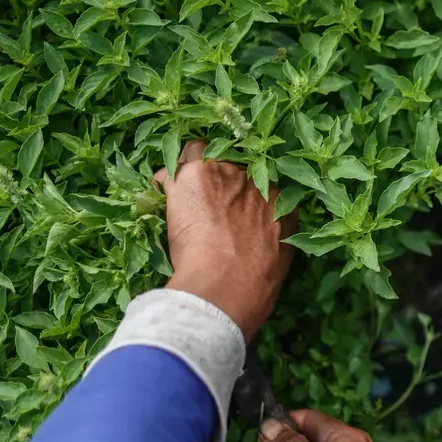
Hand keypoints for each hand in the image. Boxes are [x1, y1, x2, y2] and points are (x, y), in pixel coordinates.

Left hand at [154, 140, 296, 340]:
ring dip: (188, 177)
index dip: (241, 197)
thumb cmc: (254, 285)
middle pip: (229, 167)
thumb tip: (265, 240)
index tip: (230, 212)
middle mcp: (255, 180)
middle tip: (204, 209)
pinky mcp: (193, 175)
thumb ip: (275, 238)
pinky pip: (169, 171)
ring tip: (180, 202)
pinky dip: (162, 185)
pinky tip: (160, 205)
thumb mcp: (279, 260)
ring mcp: (224, 173)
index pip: (258, 184)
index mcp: (280, 201)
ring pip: (198, 157)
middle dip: (216, 184)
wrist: (226, 285)